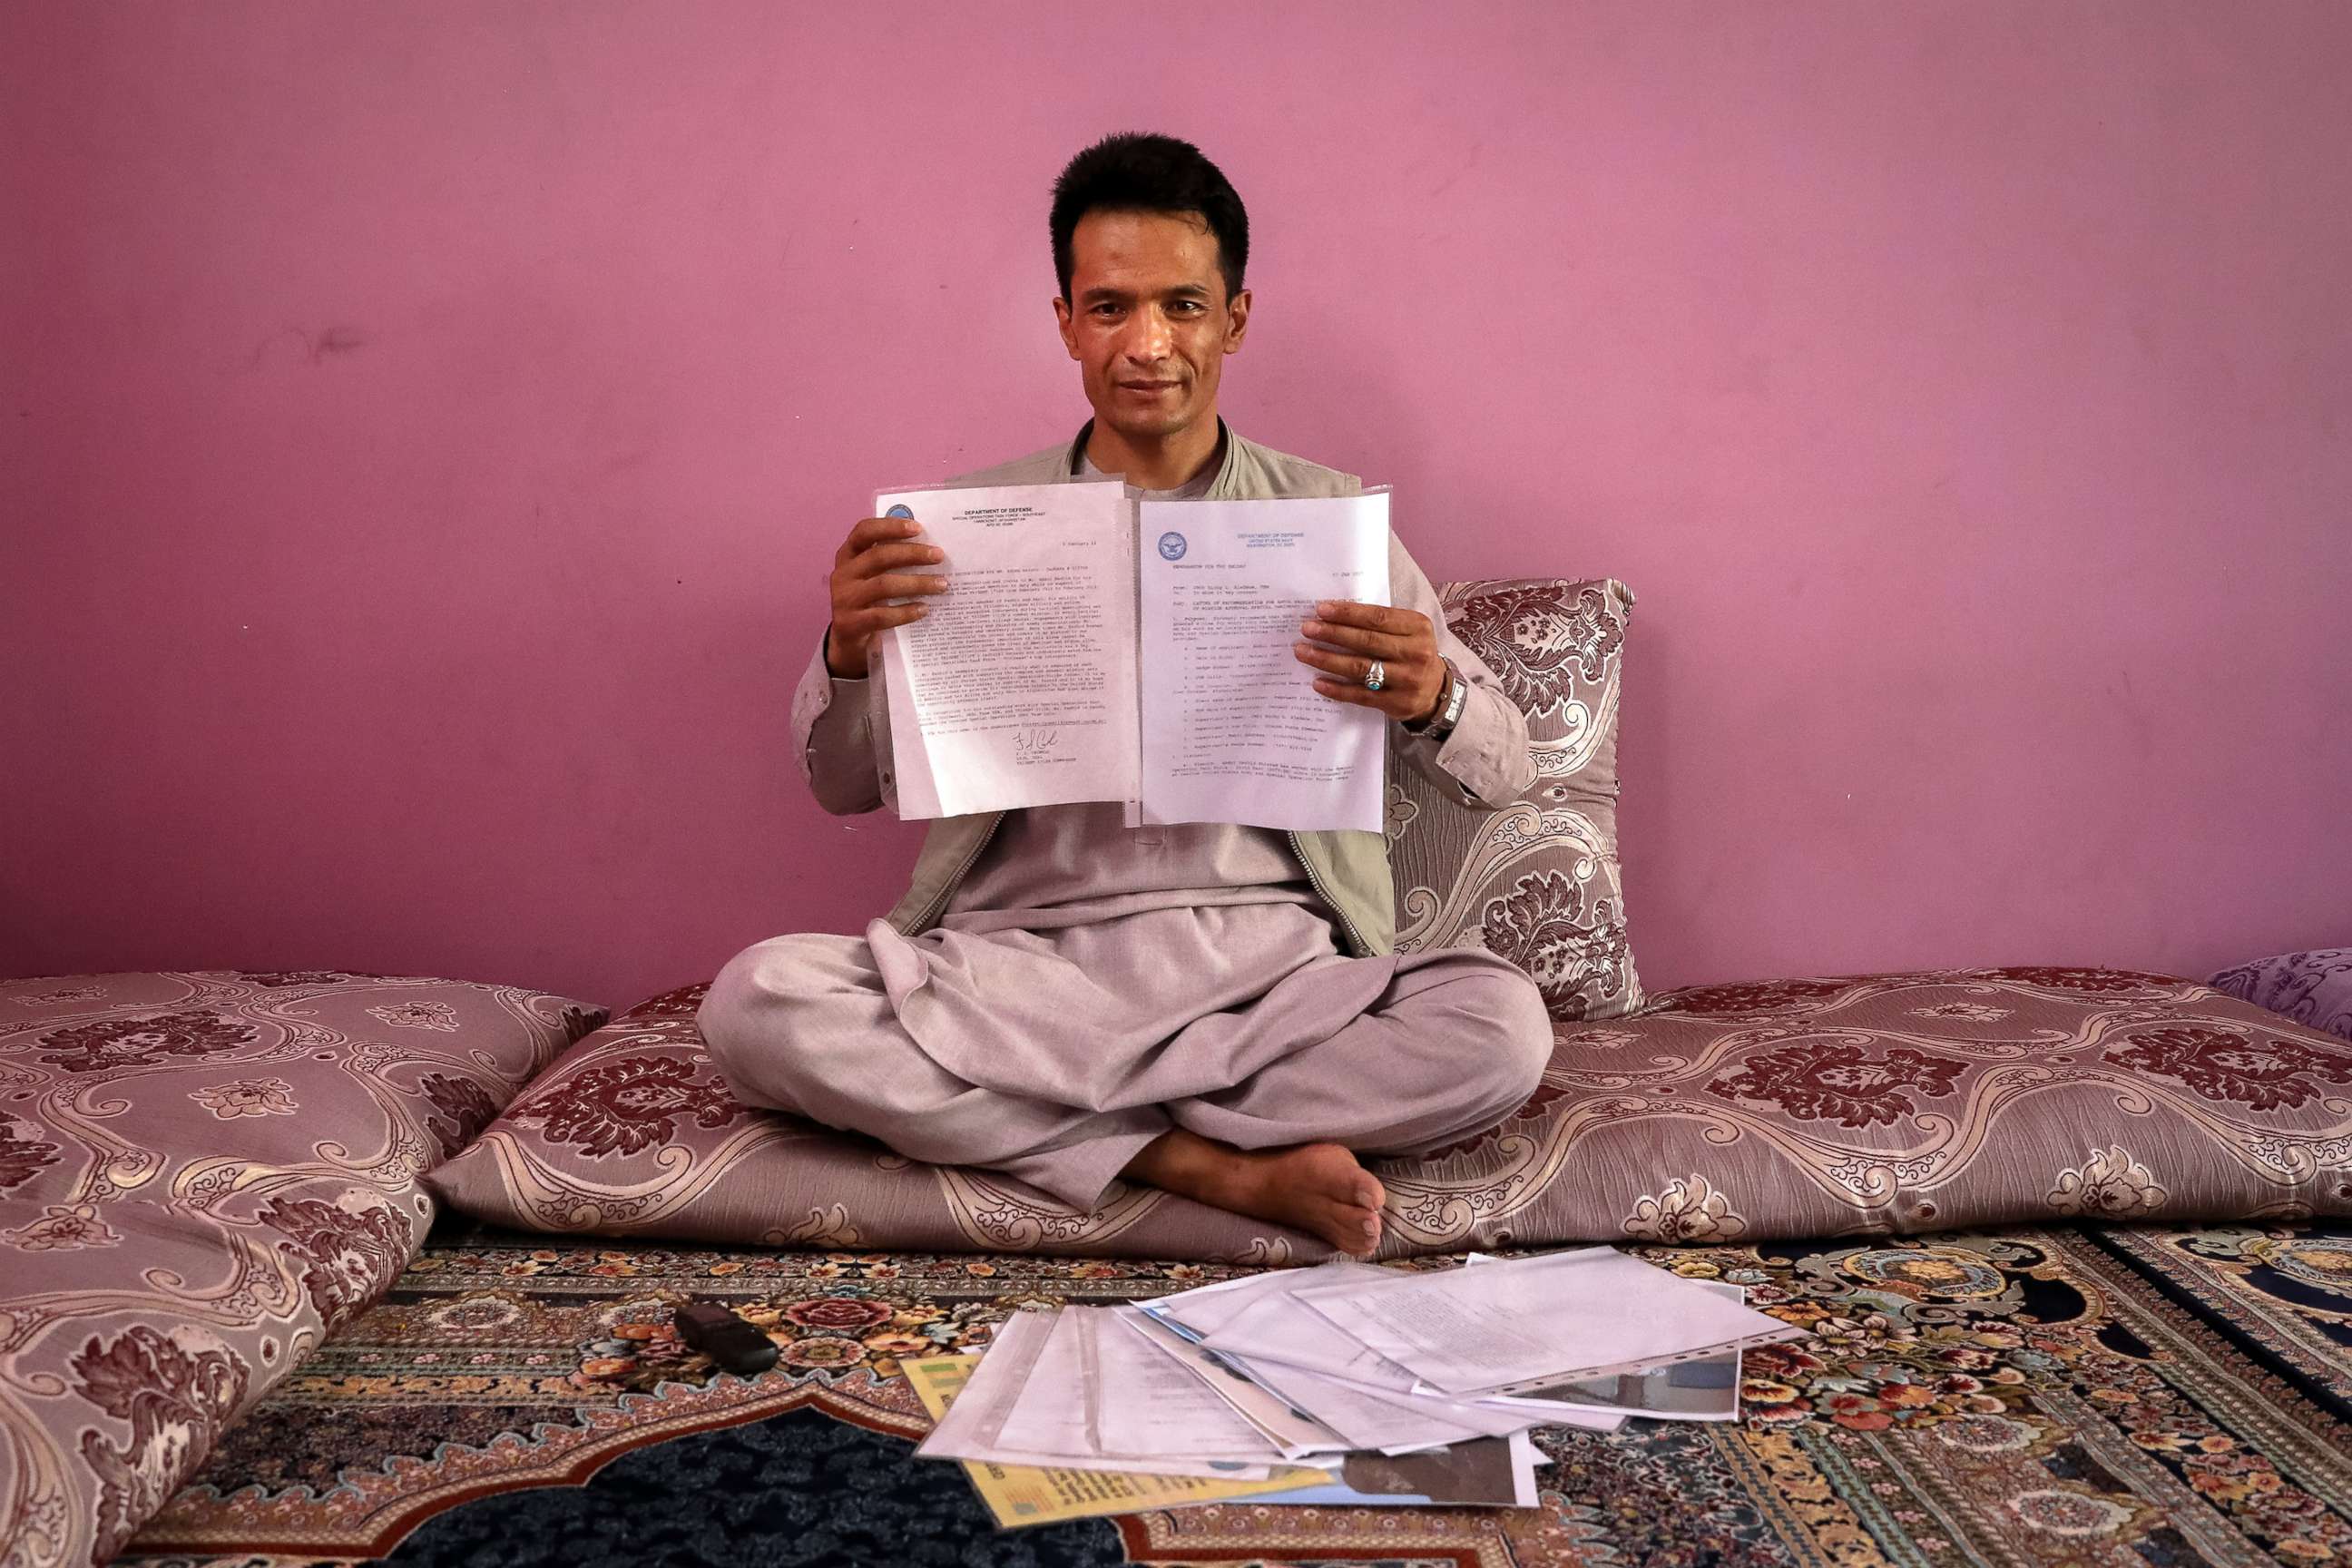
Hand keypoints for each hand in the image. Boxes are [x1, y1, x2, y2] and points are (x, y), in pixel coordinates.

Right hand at [824, 516, 948, 677]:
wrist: (849, 639)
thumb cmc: (869, 601)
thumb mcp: (873, 577)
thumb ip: (891, 562)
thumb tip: (931, 551)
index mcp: (847, 555)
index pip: (864, 531)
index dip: (889, 526)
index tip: (918, 528)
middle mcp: (843, 574)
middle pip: (878, 557)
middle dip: (912, 554)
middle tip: (938, 556)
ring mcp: (844, 599)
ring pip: (883, 586)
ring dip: (917, 583)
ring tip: (941, 585)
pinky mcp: (850, 624)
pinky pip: (882, 616)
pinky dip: (906, 612)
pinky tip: (924, 609)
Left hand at [1293, 600, 1447, 724]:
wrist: (1436, 691)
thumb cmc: (1412, 653)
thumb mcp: (1408, 631)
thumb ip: (1381, 623)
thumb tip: (1334, 615)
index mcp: (1418, 628)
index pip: (1378, 617)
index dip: (1348, 613)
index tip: (1321, 609)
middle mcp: (1416, 653)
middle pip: (1366, 641)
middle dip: (1332, 633)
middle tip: (1307, 629)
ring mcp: (1407, 680)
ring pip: (1360, 667)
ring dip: (1327, 659)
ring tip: (1304, 652)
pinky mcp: (1397, 703)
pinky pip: (1360, 695)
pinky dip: (1336, 689)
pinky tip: (1317, 682)